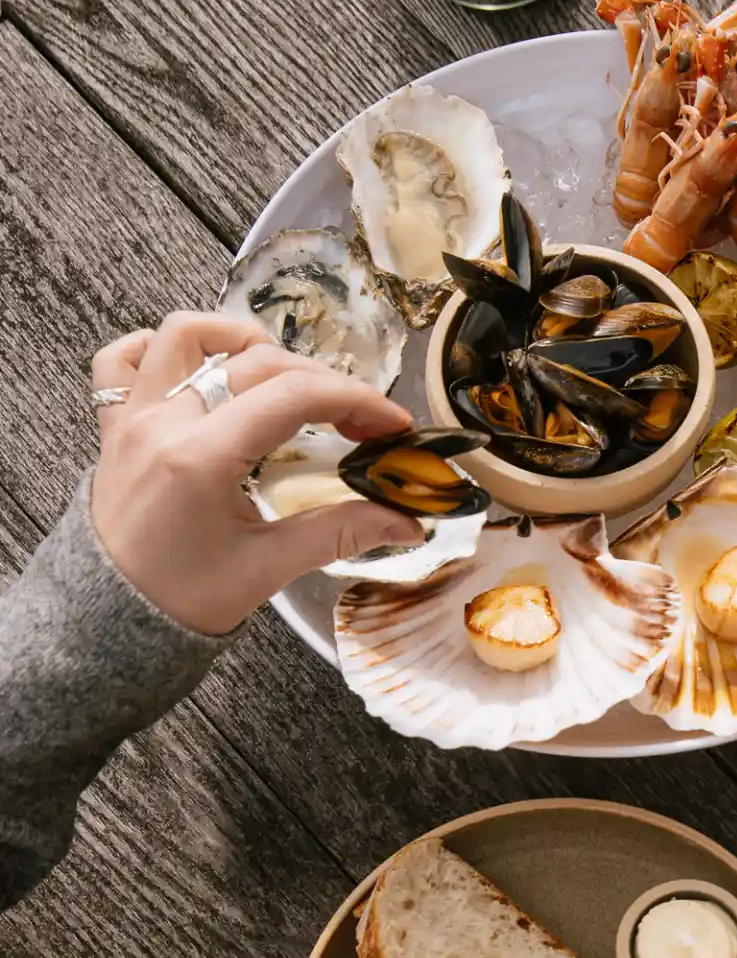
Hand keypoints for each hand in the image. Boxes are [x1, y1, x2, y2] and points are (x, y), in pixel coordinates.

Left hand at [90, 312, 420, 635]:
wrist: (110, 621)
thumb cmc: (184, 598)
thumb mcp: (269, 567)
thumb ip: (340, 533)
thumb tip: (406, 522)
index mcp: (200, 458)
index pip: (291, 396)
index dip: (354, 399)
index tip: (391, 423)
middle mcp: (162, 423)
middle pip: (256, 362)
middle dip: (322, 381)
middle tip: (360, 421)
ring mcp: (132, 418)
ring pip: (183, 335)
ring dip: (241, 340)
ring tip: (282, 372)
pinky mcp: (115, 425)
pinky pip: (121, 358)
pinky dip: (161, 348)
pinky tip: (201, 369)